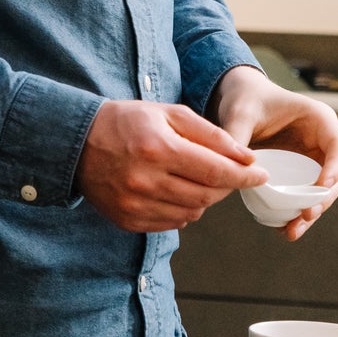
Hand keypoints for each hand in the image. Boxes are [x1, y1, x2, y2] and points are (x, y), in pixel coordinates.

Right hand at [75, 98, 262, 232]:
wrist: (77, 142)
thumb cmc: (128, 121)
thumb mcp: (169, 113)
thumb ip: (211, 134)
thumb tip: (247, 157)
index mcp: (159, 149)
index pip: (216, 171)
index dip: (244, 175)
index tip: (260, 174)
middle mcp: (146, 181)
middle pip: (207, 196)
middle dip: (227, 187)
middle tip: (232, 175)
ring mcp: (135, 204)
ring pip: (192, 213)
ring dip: (206, 199)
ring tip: (200, 180)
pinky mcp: (127, 220)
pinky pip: (171, 223)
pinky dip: (184, 210)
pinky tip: (177, 192)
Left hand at [208, 66, 337, 240]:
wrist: (242, 103)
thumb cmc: (246, 100)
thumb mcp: (240, 113)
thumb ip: (236, 134)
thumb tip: (237, 168)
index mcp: (319, 119)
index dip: (335, 167)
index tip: (322, 186)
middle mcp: (322, 141)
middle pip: (336, 175)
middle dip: (323, 198)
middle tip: (306, 215)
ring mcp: (313, 159)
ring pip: (322, 191)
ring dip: (311, 212)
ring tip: (292, 231)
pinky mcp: (300, 174)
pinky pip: (304, 196)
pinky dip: (296, 213)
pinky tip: (283, 229)